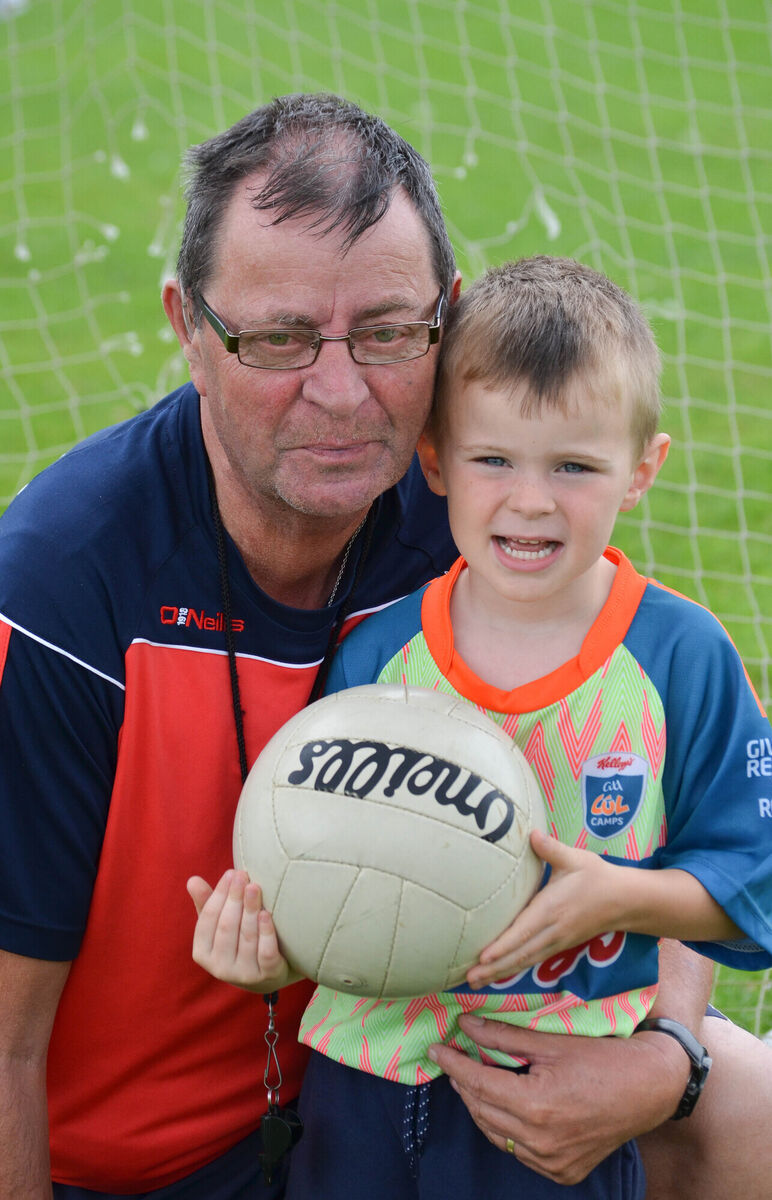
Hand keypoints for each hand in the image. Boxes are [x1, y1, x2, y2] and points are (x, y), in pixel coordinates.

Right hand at [187, 868, 293, 992]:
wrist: (268, 972)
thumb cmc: (237, 941)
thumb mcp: (219, 925)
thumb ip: (206, 904)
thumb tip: (192, 880)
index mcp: (202, 953)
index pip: (208, 919)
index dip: (219, 895)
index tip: (230, 874)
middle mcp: (219, 967)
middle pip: (227, 927)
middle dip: (234, 898)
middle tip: (243, 875)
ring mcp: (243, 974)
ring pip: (247, 937)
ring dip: (251, 909)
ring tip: (254, 887)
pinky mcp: (266, 976)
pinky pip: (265, 953)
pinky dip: (266, 933)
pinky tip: (266, 914)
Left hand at [428, 1015, 688, 1184]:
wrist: (650, 1088)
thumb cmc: (603, 1058)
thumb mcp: (551, 1041)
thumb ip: (504, 1036)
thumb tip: (465, 1025)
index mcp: (536, 1106)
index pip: (477, 1084)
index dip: (453, 1064)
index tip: (436, 1049)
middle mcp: (540, 1142)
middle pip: (482, 1110)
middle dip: (464, 1083)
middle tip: (455, 1058)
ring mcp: (552, 1162)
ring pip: (497, 1134)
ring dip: (482, 1106)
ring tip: (476, 1078)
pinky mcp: (563, 1172)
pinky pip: (520, 1151)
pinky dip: (507, 1128)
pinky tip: (508, 1105)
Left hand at [467, 829, 621, 987]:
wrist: (624, 900)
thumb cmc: (596, 876)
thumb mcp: (575, 858)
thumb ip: (551, 848)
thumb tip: (531, 833)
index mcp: (552, 909)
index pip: (524, 931)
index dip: (503, 946)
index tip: (483, 957)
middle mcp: (553, 931)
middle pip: (520, 953)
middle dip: (494, 968)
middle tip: (468, 979)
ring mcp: (557, 942)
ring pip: (525, 961)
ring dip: (500, 973)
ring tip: (475, 982)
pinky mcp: (560, 946)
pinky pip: (533, 960)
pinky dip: (514, 968)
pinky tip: (498, 973)